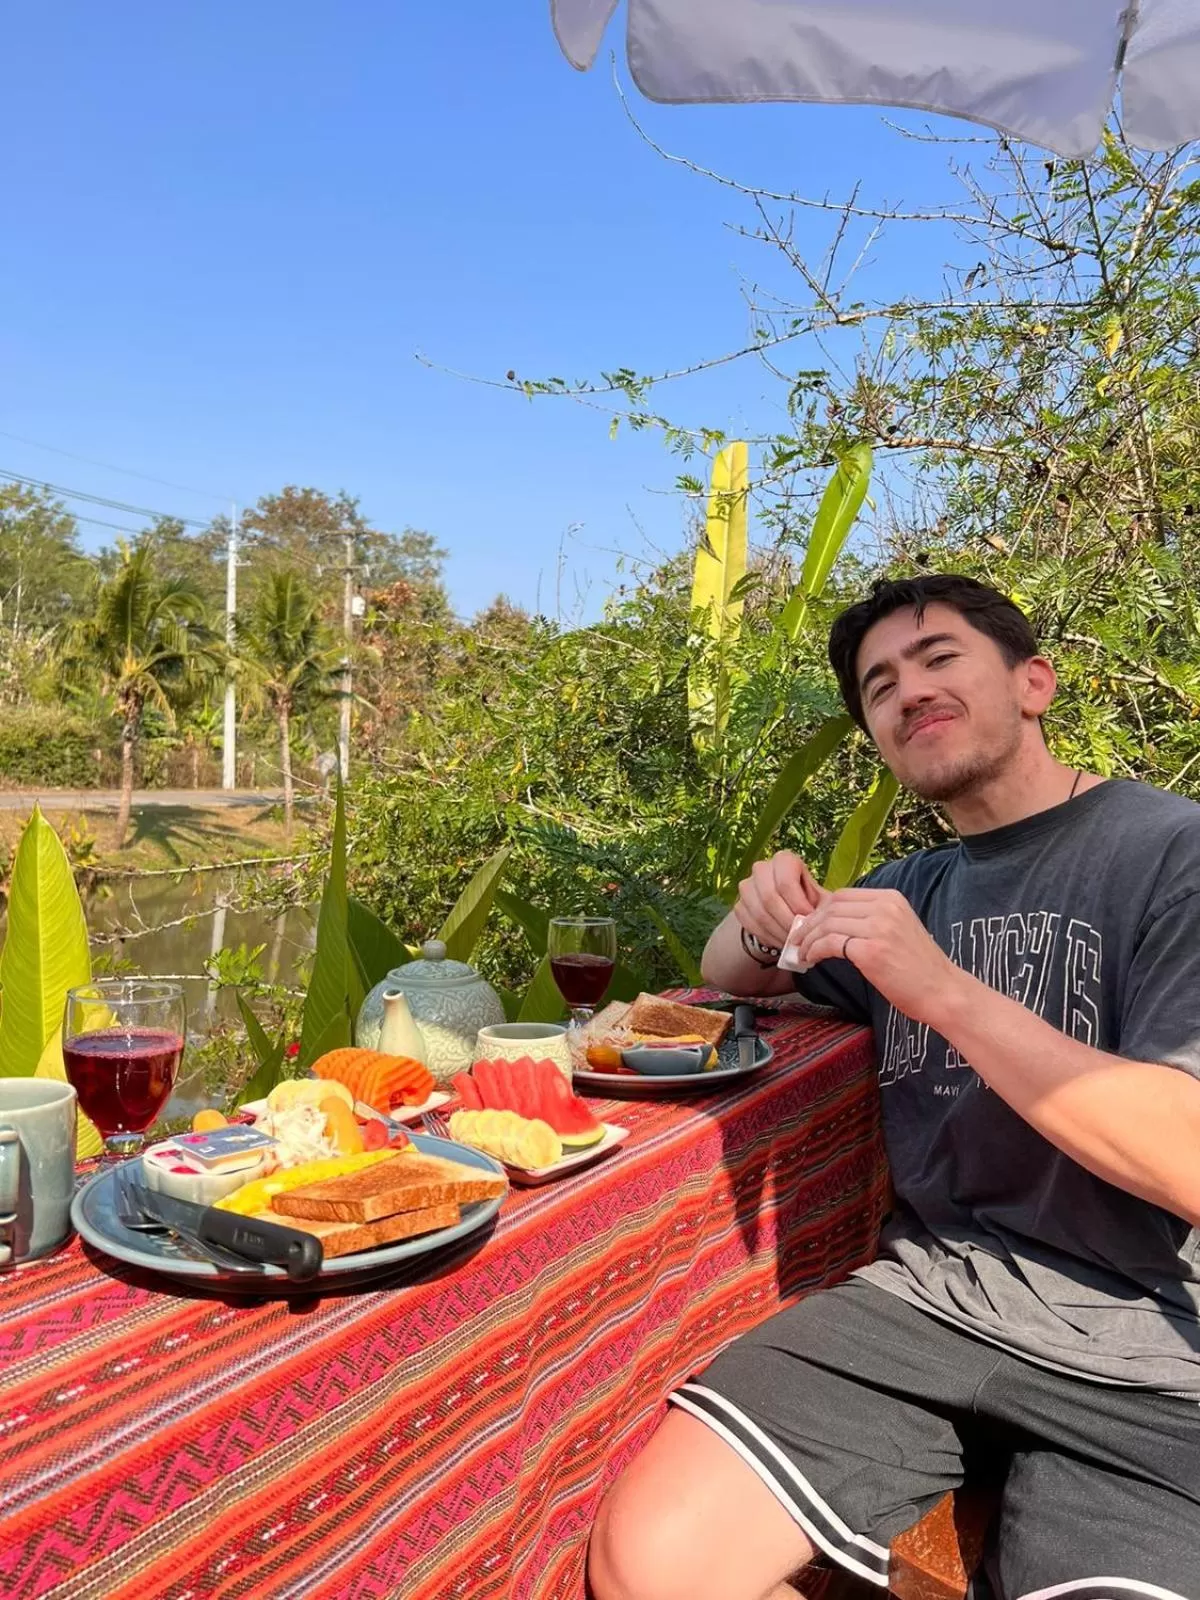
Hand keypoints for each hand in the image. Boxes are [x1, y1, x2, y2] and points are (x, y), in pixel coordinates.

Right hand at [734, 850, 824, 949]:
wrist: (785, 906)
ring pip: (759, 913)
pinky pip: (751, 924)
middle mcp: (761, 868)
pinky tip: (780, 941)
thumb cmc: (807, 899)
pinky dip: (767, 937)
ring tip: (792, 941)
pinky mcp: (739, 905)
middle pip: (769, 898)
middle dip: (787, 921)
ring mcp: (747, 886)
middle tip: (800, 935)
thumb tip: (818, 922)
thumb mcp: (819, 898)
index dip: (798, 904)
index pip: (785, 882)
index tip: (809, 920)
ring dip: (778, 932)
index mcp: (783, 860)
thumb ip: (821, 907)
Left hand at [790, 887, 962, 1026]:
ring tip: (802, 953)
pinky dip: (815, 950)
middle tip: (798, 940)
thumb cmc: (919, 969)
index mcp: (892, 898)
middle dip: (809, 923)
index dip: (820, 910)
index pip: (843, 895)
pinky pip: (830, 943)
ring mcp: (879, 927)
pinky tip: (811, 960)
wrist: (943, 992)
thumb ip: (870, 921)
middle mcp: (885, 907)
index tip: (809, 926)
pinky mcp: (871, 951)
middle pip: (832, 907)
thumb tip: (831, 925)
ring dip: (808, 939)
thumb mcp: (898, 930)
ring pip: (827, 923)